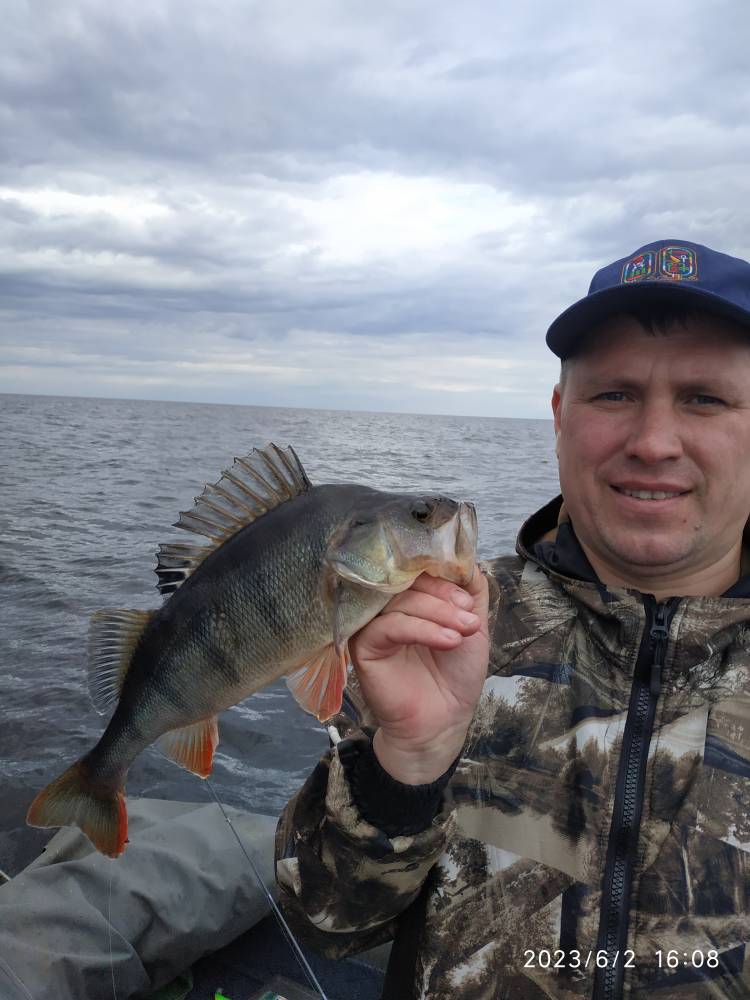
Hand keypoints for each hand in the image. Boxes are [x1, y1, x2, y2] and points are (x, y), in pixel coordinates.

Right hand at [349, 566, 488, 783]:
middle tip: (469, 614)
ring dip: (439, 612)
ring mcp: (372, 623)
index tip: (470, 598)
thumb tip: (466, 558)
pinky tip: (447, 641)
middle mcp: (387, 605)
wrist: (444, 720)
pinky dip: (422, 629)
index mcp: (411, 597)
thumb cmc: (455, 674)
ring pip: (401, 601)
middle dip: (444, 594)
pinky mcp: (363, 645)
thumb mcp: (473, 625)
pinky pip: (389, 625)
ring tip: (464, 631)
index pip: (419, 569)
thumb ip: (471, 590)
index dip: (445, 575)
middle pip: (409, 580)